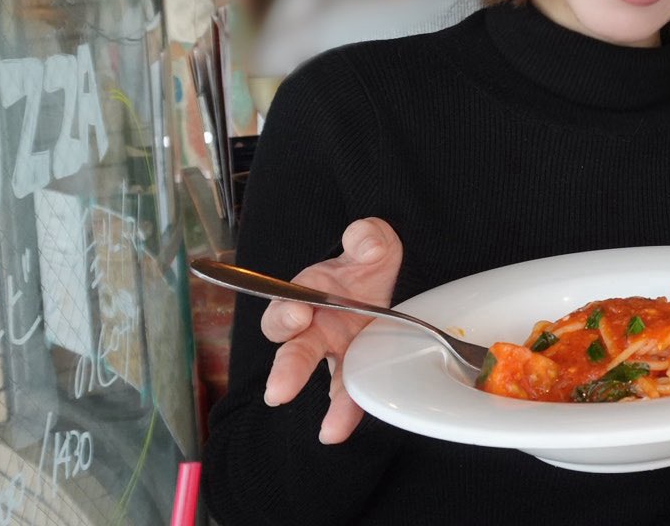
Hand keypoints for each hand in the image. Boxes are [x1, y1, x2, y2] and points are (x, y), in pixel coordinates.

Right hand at [260, 218, 403, 443]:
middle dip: (288, 371)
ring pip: (329, 384)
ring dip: (330, 407)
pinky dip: (347, 414)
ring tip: (330, 431)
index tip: (297, 312)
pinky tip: (341, 431)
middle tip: (280, 390)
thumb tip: (365, 239)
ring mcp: (338, 356)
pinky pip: (352, 396)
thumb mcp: (372, 245)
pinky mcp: (359, 374)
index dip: (286, 312)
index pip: (285, 310)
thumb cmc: (366, 268)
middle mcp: (315, 334)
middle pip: (294, 354)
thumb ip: (366, 237)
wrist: (388, 285)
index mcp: (307, 301)